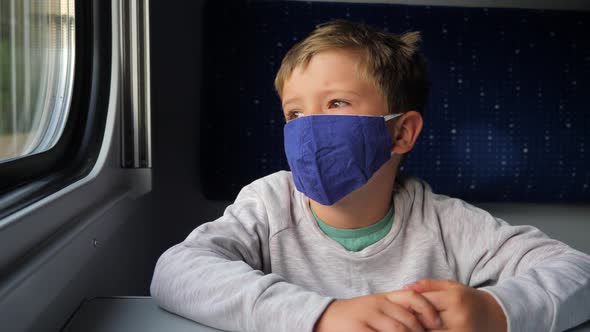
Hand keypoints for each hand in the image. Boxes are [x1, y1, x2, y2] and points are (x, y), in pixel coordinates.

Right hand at [314, 289, 442, 331]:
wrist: (326, 317)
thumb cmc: (356, 315)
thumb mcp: (377, 306)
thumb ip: (397, 308)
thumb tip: (424, 319)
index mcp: (384, 297)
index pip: (412, 298)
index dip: (428, 310)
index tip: (438, 324)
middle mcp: (376, 305)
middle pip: (407, 319)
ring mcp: (367, 318)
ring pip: (397, 331)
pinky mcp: (359, 330)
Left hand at [405, 279, 507, 331]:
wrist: (495, 316)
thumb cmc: (467, 299)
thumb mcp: (450, 286)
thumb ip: (427, 285)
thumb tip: (404, 287)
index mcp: (455, 300)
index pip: (423, 304)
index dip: (410, 306)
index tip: (402, 308)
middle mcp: (459, 319)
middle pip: (424, 323)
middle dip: (411, 322)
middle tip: (403, 320)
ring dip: (419, 330)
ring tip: (414, 327)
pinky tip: (426, 331)